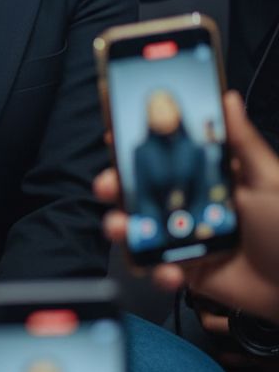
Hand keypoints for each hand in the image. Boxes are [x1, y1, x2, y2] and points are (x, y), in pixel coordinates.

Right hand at [95, 92, 278, 322]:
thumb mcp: (269, 180)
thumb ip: (242, 143)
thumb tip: (227, 99)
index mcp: (212, 178)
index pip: (170, 156)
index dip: (141, 146)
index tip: (116, 136)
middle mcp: (195, 205)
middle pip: (145, 191)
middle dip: (118, 185)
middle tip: (108, 184)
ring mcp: (188, 239)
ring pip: (143, 229)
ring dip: (123, 226)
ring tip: (121, 227)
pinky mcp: (188, 272)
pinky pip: (160, 269)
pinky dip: (157, 271)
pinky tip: (170, 271)